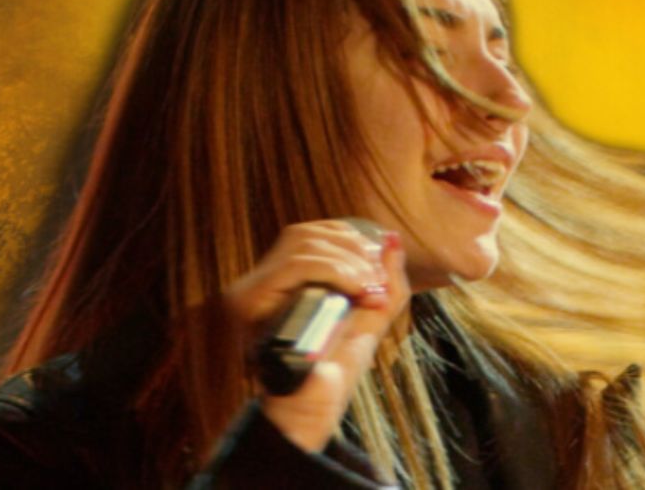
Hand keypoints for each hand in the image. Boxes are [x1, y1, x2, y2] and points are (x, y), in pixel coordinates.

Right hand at [224, 220, 409, 451]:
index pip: (311, 235)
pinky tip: (358, 292)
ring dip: (347, 259)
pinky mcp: (252, 301)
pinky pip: (297, 265)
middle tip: (376, 280)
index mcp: (290, 285)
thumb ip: (383, 283)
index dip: (347, 237)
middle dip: (350, 246)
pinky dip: (336, 270)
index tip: (377, 264)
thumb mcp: (367, 323)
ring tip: (369, 289)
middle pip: (305, 232)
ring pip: (301, 242)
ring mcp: (257, 290)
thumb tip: (392, 240)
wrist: (309, 413)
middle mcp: (268, 283)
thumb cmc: (333, 377)